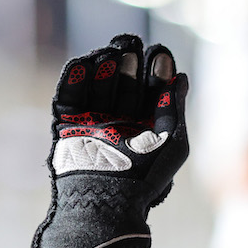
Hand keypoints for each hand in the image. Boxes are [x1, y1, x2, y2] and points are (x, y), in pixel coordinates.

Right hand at [13, 35, 188, 247]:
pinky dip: (75, 77)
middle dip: (128, 59)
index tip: (160, 52)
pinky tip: (86, 61)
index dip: (156, 67)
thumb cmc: (145, 180)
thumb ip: (176, 107)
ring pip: (96, 83)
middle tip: (131, 42)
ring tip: (112, 52)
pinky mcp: (66, 126)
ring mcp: (91, 123)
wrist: (105, 205)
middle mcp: (118, 122)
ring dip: (104, 64)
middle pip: (123, 80)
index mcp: (146, 126)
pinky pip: (69, 95)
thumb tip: (181, 77)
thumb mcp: (174, 142)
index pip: (151, 87)